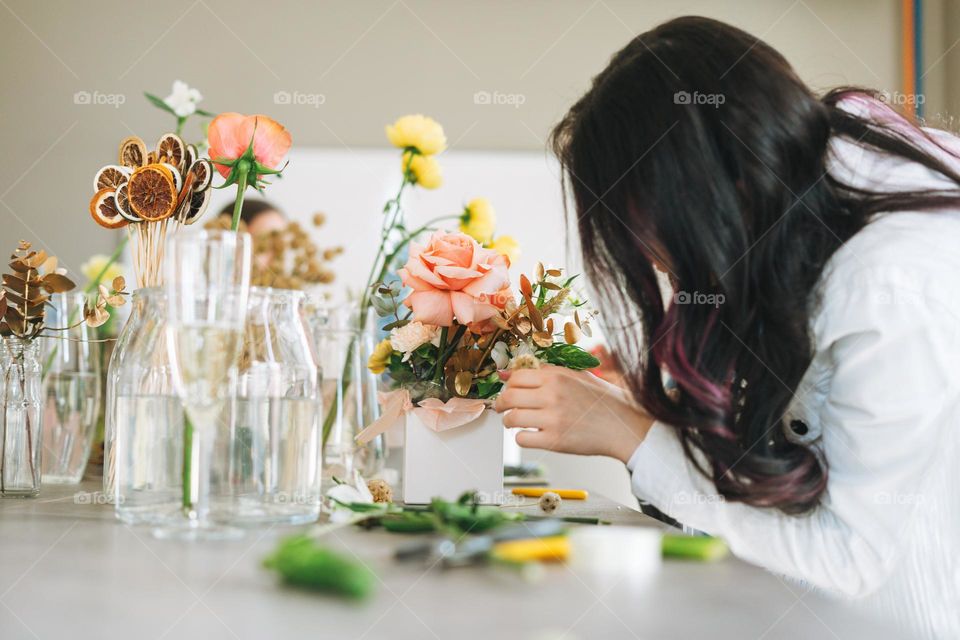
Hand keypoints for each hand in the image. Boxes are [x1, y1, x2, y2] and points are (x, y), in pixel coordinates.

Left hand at [493, 366, 654, 462]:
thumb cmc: (603, 401)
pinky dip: (522, 438)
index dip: (508, 385)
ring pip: (512, 419)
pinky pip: (522, 439)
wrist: (624, 426)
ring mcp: (552, 419)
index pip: (516, 377)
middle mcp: (552, 395)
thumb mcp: (578, 375)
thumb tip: (512, 372)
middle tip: (502, 408)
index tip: (507, 391)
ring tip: (516, 422)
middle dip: (500, 404)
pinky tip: (531, 435)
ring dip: (509, 421)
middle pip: (509, 397)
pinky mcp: (554, 441)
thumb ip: (547, 371)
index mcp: (556, 376)